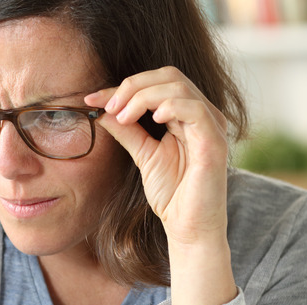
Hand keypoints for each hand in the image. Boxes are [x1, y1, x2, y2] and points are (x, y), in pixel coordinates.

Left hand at [85, 66, 236, 304]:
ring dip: (144, 96)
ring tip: (123, 115)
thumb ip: (126, 130)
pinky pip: (195, 110)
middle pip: (169, 75)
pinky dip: (171, 107)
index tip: (91, 99)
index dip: (123, 86)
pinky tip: (153, 119)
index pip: (157, 83)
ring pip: (179, 87)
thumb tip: (100, 109)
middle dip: (132, 86)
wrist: (188, 227)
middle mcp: (202, 115)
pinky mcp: (214, 142)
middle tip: (108, 105)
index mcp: (186, 115)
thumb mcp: (143, 154)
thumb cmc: (172, 194)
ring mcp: (211, 126)